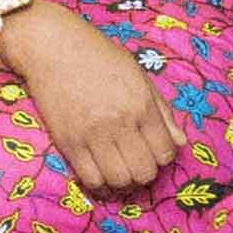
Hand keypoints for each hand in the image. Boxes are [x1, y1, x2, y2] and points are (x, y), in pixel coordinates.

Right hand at [1, 2, 186, 198]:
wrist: (53, 47)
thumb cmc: (99, 56)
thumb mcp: (139, 76)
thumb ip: (162, 110)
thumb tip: (180, 142)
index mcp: (141, 104)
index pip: (165, 152)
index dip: (164, 157)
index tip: (154, 151)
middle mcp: (119, 122)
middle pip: (144, 172)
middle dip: (146, 173)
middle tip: (138, 164)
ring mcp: (92, 134)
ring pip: (119, 180)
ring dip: (124, 182)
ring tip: (120, 171)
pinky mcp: (68, 142)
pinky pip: (90, 179)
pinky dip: (100, 185)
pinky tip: (102, 176)